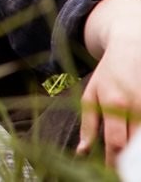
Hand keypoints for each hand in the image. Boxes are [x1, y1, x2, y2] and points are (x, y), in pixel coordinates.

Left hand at [77, 32, 140, 165]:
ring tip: (129, 163)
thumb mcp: (90, 95)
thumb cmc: (107, 74)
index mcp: (115, 104)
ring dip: (138, 153)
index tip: (108, 172)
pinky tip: (137, 146)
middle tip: (120, 173)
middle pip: (135, 145)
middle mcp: (136, 106)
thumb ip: (88, 125)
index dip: (113, 161)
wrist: (131, 48)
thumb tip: (82, 152)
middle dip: (128, 163)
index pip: (116, 142)